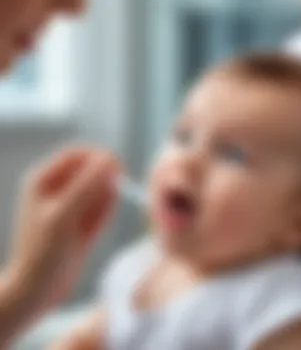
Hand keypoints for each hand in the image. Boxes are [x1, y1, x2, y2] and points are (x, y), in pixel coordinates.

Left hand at [5, 146, 120, 315]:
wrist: (38, 290)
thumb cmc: (45, 251)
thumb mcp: (64, 216)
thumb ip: (87, 186)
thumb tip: (111, 160)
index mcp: (44, 179)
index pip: (79, 153)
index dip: (100, 157)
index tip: (119, 170)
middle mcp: (57, 187)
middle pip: (92, 170)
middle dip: (103, 183)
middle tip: (103, 203)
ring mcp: (70, 203)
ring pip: (99, 188)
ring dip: (104, 201)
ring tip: (88, 225)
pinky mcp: (81, 218)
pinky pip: (101, 205)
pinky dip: (104, 213)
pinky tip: (89, 232)